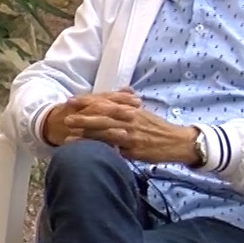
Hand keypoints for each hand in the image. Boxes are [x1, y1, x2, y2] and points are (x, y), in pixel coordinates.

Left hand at [51, 89, 200, 164]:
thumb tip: (122, 90)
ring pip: (106, 134)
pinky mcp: (135, 151)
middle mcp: (130, 121)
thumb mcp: (144, 112)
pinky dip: (101, 150)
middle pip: (103, 116)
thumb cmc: (158, 127)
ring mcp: (132, 136)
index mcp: (131, 110)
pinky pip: (115, 150)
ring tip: (69, 136)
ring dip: (87, 135)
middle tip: (65, 116)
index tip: (71, 100)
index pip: (106, 102)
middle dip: (83, 116)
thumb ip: (129, 103)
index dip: (88, 101)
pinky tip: (89, 152)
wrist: (178, 142)